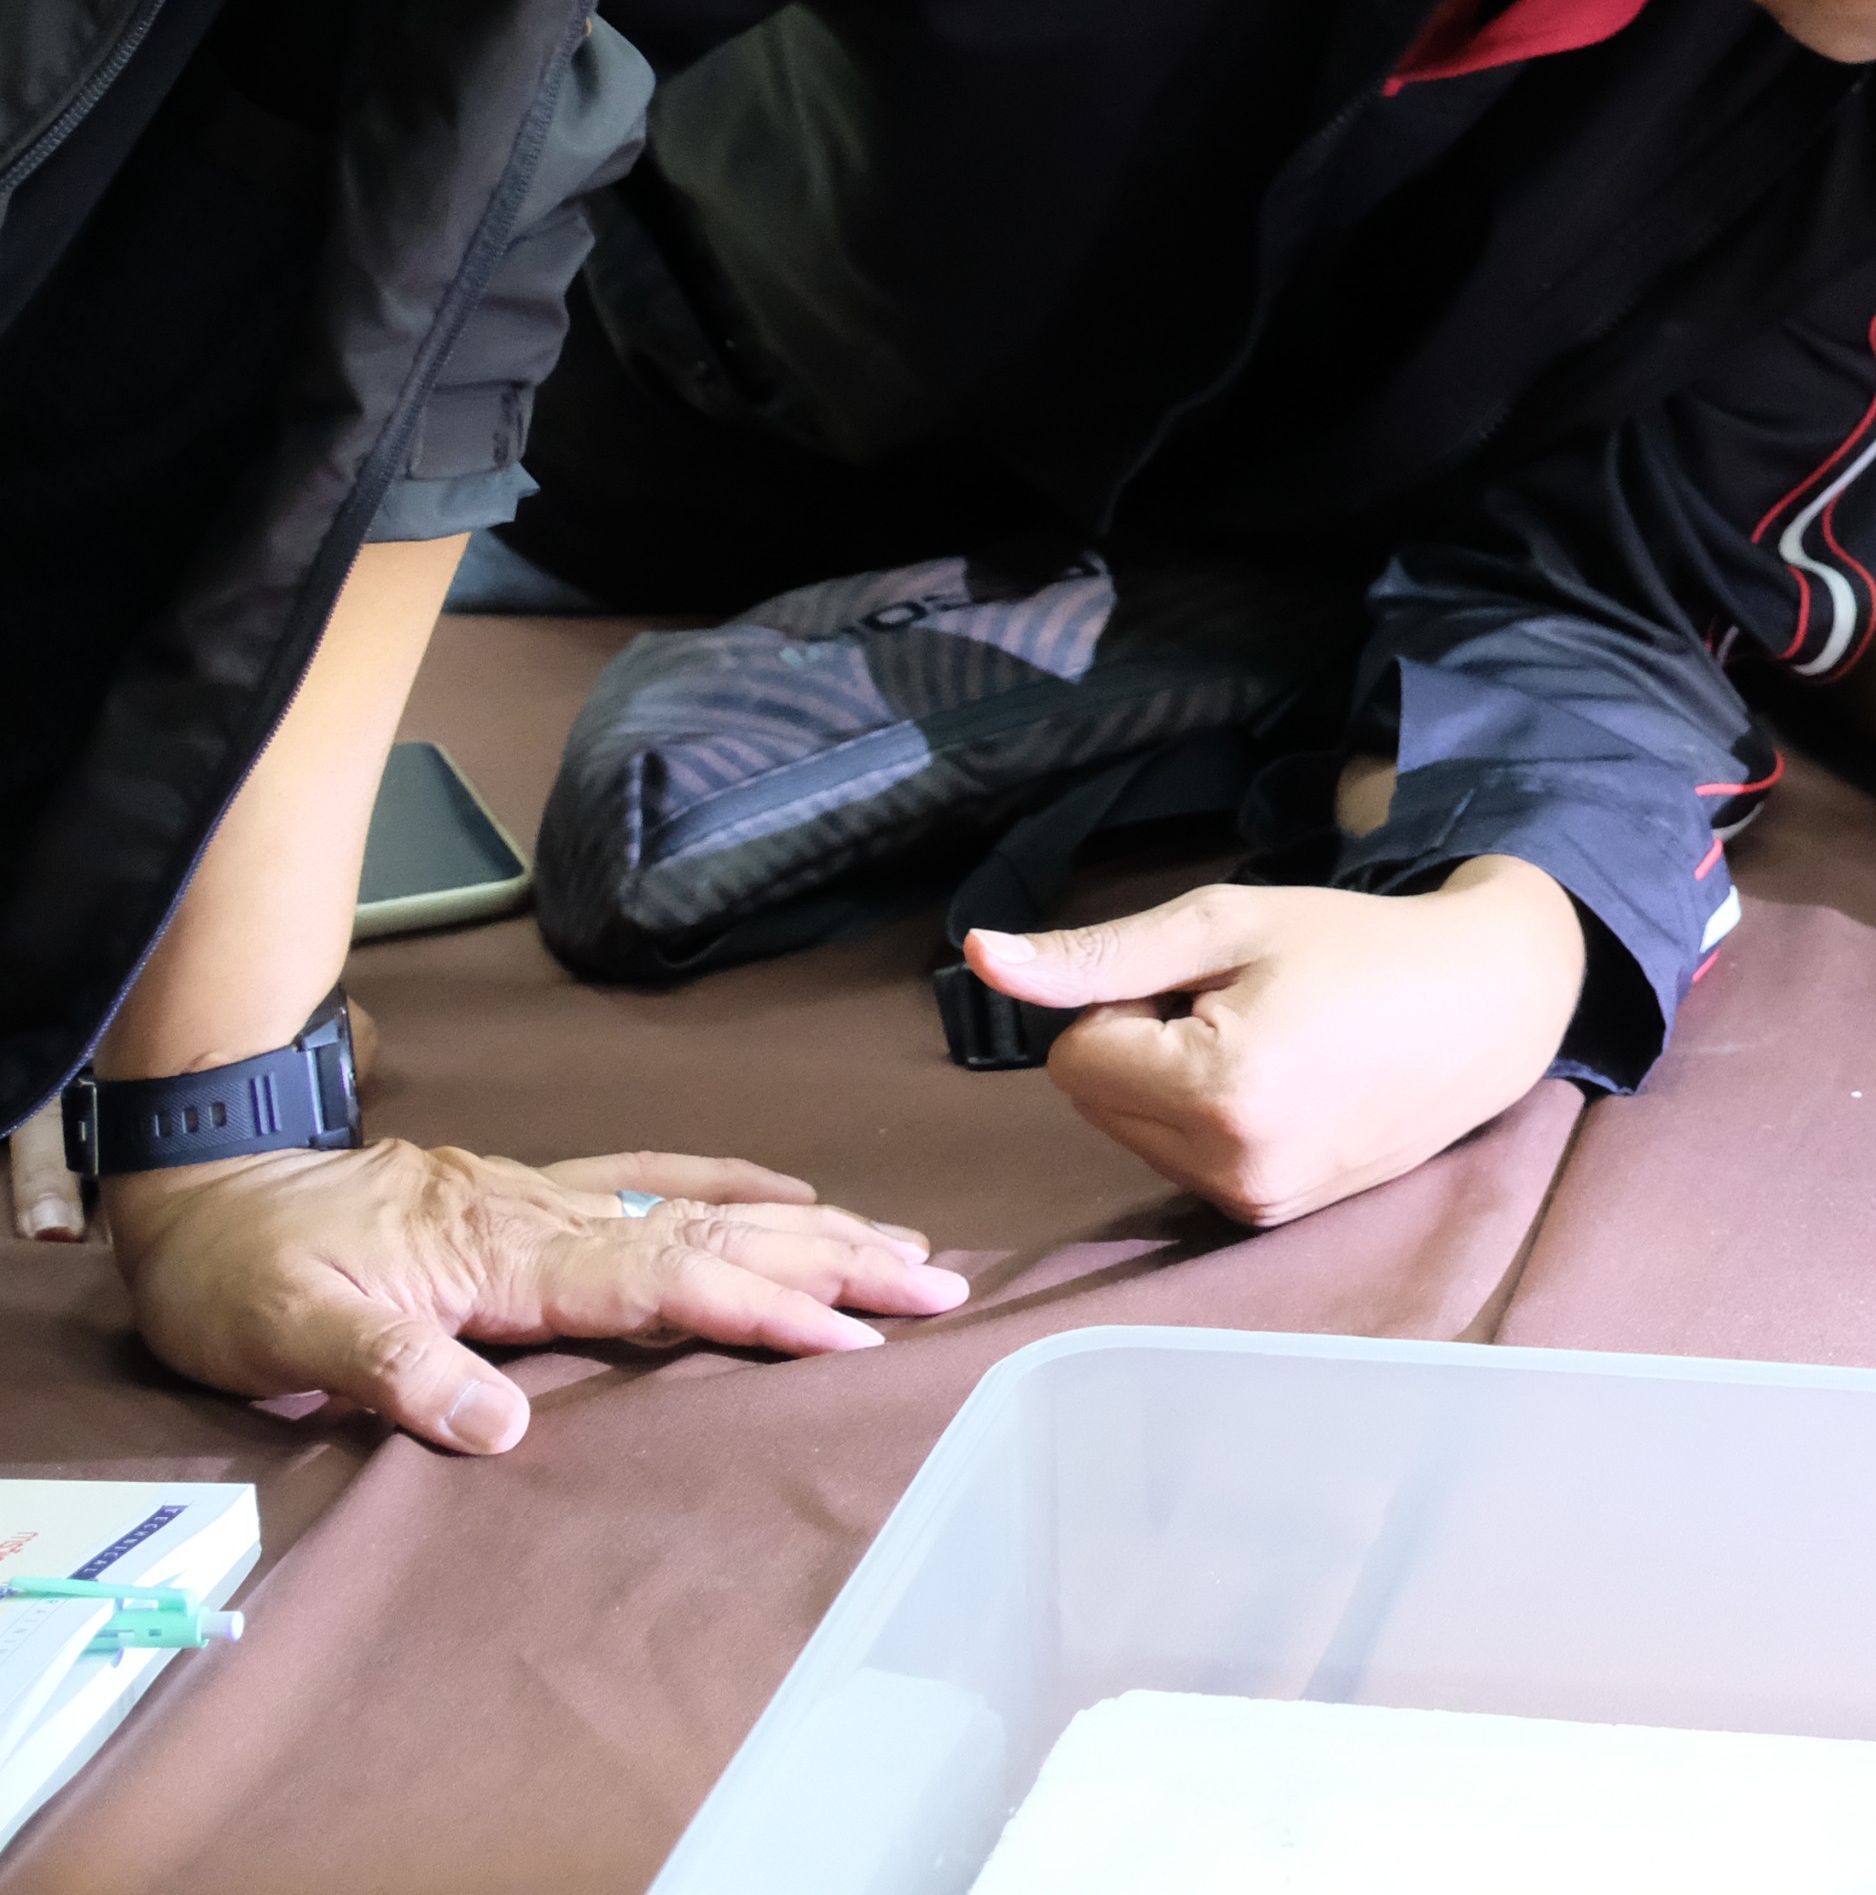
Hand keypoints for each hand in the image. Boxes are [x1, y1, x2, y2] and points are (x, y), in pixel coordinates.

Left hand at [104, 1143, 964, 1454]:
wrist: (202, 1185)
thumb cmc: (239, 1275)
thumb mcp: (285, 1337)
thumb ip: (393, 1374)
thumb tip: (500, 1428)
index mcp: (504, 1257)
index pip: (662, 1282)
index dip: (762, 1307)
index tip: (853, 1334)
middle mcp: (548, 1218)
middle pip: (717, 1236)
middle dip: (835, 1261)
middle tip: (939, 1285)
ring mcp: (550, 1199)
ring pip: (709, 1210)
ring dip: (815, 1229)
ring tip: (908, 1246)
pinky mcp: (536, 1195)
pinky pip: (662, 1181)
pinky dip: (740, 1186)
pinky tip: (796, 1197)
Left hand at [960, 860, 1590, 1227]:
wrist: (1489, 1007)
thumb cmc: (1361, 946)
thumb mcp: (1231, 921)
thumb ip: (1099, 953)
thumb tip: (980, 956)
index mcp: (1220, 1092)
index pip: (1077, 1052)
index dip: (1133, 999)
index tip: (1217, 980)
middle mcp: (1234, 1169)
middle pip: (1098, 1099)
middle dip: (1147, 1045)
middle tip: (1247, 1007)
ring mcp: (1256, 1203)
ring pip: (1134, 1134)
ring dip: (1174, 1085)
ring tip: (1273, 1044)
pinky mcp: (1272, 1215)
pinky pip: (1181, 1161)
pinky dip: (1207, 1120)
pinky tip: (1285, 1086)